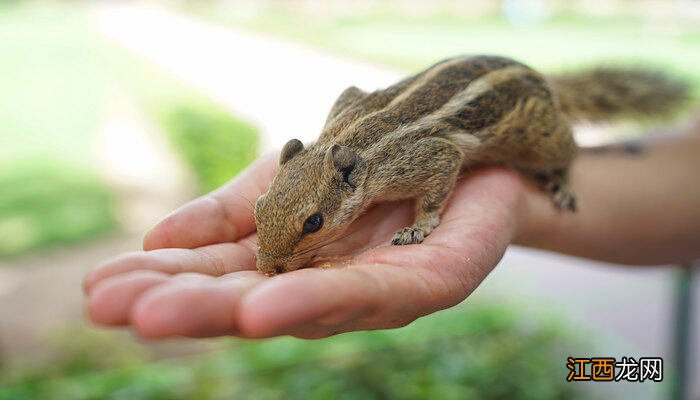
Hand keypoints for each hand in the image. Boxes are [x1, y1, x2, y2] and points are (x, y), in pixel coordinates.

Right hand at [84, 153, 526, 338]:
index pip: (220, 274)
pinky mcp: (427, 285)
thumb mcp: (292, 179)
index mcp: (293, 262)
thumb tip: (157, 235)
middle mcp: (328, 286)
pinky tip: (262, 309)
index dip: (163, 278)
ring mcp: (375, 292)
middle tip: (108, 309)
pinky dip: (312, 299)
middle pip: (248, 300)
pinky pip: (368, 294)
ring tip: (159, 316)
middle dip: (181, 304)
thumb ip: (234, 211)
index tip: (98, 286)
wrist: (474, 153)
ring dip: (228, 312)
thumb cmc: (378, 171)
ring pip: (298, 307)